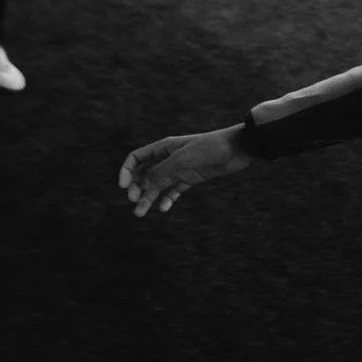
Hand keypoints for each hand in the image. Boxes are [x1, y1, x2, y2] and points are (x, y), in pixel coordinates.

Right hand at [119, 125, 256, 216]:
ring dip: (149, 197)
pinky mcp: (192, 178)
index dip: (126, 172)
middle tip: (135, 202)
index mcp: (163, 147)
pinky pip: (174, 190)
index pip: (136, 158)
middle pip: (145, 174)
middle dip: (136, 188)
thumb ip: (161, 174)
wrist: (237, 148)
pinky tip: (163, 208)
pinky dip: (167, 198)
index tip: (123, 188)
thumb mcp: (181, 161)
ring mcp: (180, 169)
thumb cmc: (209, 149)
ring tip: (140, 213)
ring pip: (159, 185)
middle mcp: (169, 158)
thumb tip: (143, 187)